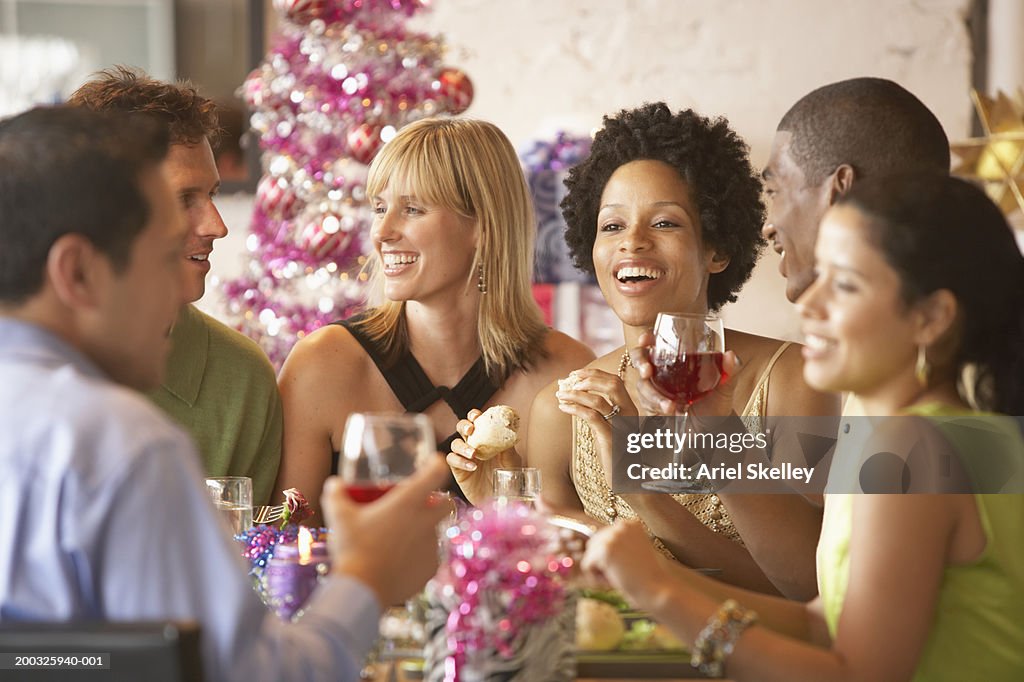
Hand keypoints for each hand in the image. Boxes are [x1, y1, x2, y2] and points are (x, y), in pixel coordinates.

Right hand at [322, 457, 450, 605]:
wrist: (362, 591)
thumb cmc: (351, 548)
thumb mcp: (338, 516)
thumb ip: (335, 494)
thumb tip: (334, 482)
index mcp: (407, 503)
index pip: (436, 474)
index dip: (437, 465)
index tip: (434, 463)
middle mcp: (425, 522)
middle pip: (447, 503)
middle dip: (439, 500)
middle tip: (421, 503)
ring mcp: (431, 546)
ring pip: (435, 531)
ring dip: (423, 530)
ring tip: (399, 537)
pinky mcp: (430, 568)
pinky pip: (428, 556)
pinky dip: (418, 556)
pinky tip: (400, 560)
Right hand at [445, 409, 521, 504]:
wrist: (503, 500)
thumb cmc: (509, 479)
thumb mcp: (513, 462)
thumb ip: (509, 449)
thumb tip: (508, 434)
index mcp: (487, 438)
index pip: (477, 421)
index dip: (474, 415)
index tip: (477, 416)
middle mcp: (474, 445)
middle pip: (462, 428)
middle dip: (464, 425)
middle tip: (471, 430)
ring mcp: (465, 457)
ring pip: (455, 444)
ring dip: (462, 446)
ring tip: (474, 454)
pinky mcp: (458, 471)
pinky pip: (452, 460)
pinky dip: (460, 461)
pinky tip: (472, 467)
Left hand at [555, 369, 636, 481]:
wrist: (630, 481)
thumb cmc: (617, 455)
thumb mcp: (610, 429)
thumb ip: (600, 413)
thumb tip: (577, 398)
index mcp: (630, 409)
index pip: (615, 381)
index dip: (595, 374)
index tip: (577, 374)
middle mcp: (628, 414)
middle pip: (612, 384)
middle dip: (588, 378)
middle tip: (570, 381)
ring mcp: (621, 426)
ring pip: (598, 400)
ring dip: (575, 394)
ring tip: (561, 395)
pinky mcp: (611, 439)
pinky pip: (592, 417)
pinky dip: (575, 409)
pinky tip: (564, 408)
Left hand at [581, 520, 672, 610]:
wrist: (658, 590)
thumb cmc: (648, 576)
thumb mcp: (635, 551)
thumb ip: (619, 543)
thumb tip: (591, 541)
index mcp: (631, 524)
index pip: (604, 538)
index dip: (612, 557)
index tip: (629, 566)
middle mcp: (622, 525)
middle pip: (594, 544)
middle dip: (603, 563)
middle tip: (623, 573)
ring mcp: (613, 536)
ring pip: (589, 555)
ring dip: (600, 571)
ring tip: (620, 576)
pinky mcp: (605, 551)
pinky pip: (587, 565)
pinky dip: (596, 578)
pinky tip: (613, 581)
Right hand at [628, 332, 742, 417]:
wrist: (711, 432)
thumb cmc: (716, 406)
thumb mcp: (725, 389)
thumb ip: (729, 372)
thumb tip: (731, 355)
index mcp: (677, 359)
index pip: (657, 342)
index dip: (647, 338)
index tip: (647, 340)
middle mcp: (662, 371)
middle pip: (640, 358)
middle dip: (640, 362)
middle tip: (647, 371)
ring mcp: (654, 389)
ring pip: (642, 385)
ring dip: (653, 395)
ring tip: (670, 406)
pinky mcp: (651, 407)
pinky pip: (645, 404)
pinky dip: (655, 407)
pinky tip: (669, 411)